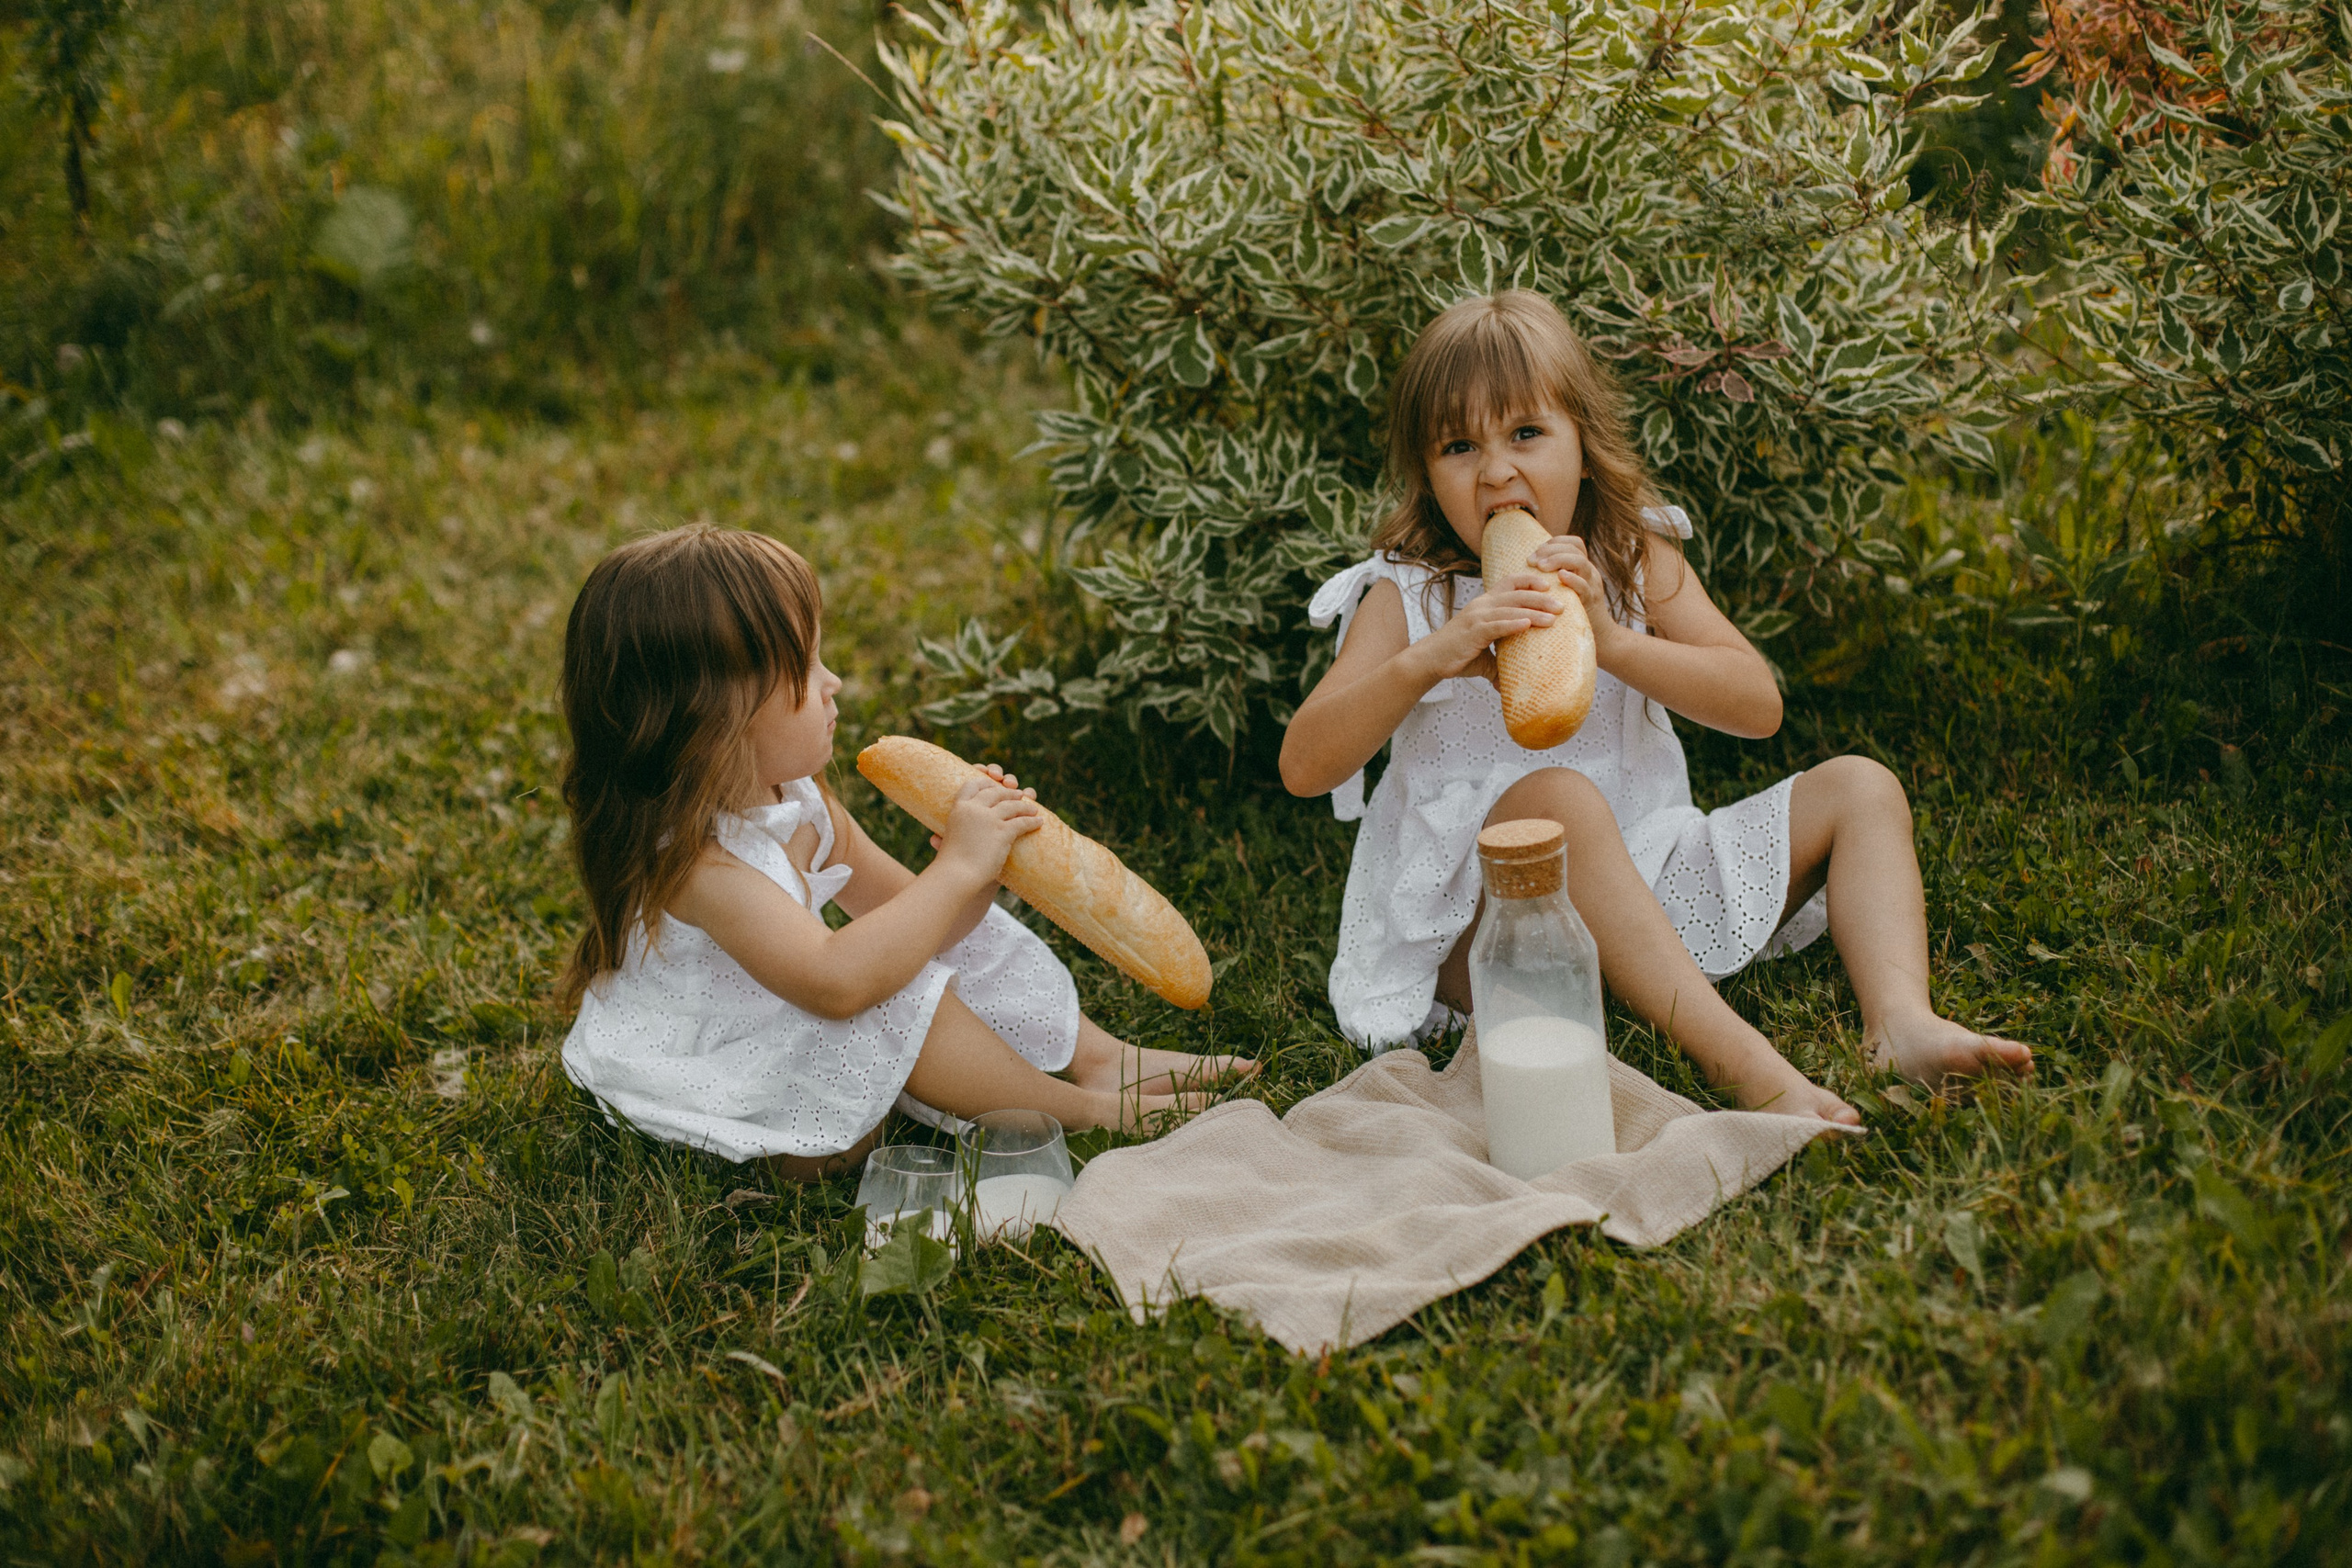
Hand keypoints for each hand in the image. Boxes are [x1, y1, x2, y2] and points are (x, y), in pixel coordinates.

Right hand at [933, 769, 1040, 880]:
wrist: (956, 875)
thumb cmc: (949, 865)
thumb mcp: (946, 844)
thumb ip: (943, 839)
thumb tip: (934, 839)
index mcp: (959, 808)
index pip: (972, 785)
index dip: (985, 782)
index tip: (994, 783)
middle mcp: (974, 809)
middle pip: (996, 792)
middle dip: (1009, 792)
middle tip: (1019, 794)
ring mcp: (989, 819)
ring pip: (1013, 806)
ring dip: (1025, 805)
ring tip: (1033, 808)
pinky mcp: (1003, 831)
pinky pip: (1022, 822)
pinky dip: (1032, 822)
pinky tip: (1039, 822)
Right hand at [1410, 583, 1563, 688]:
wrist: (1430, 660)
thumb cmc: (1456, 655)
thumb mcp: (1483, 655)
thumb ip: (1499, 661)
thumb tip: (1510, 682)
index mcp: (1484, 604)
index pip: (1509, 582)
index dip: (1529, 580)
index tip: (1549, 585)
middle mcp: (1481, 606)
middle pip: (1516, 593)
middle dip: (1540, 597)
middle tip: (1561, 605)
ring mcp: (1477, 617)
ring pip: (1510, 608)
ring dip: (1534, 611)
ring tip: (1553, 617)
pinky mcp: (1473, 632)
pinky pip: (1497, 625)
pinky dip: (1513, 624)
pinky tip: (1528, 624)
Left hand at [1525, 533, 1631, 665]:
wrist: (1599, 636)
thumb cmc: (1573, 612)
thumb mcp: (1565, 589)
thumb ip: (1554, 577)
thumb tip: (1530, 566)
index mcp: (1583, 567)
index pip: (1572, 542)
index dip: (1553, 543)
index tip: (1535, 554)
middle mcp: (1589, 572)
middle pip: (1574, 548)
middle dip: (1551, 551)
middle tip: (1533, 561)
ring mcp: (1592, 585)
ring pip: (1580, 562)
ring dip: (1558, 560)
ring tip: (1542, 567)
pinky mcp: (1592, 601)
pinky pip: (1585, 586)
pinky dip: (1573, 579)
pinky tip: (1560, 577)